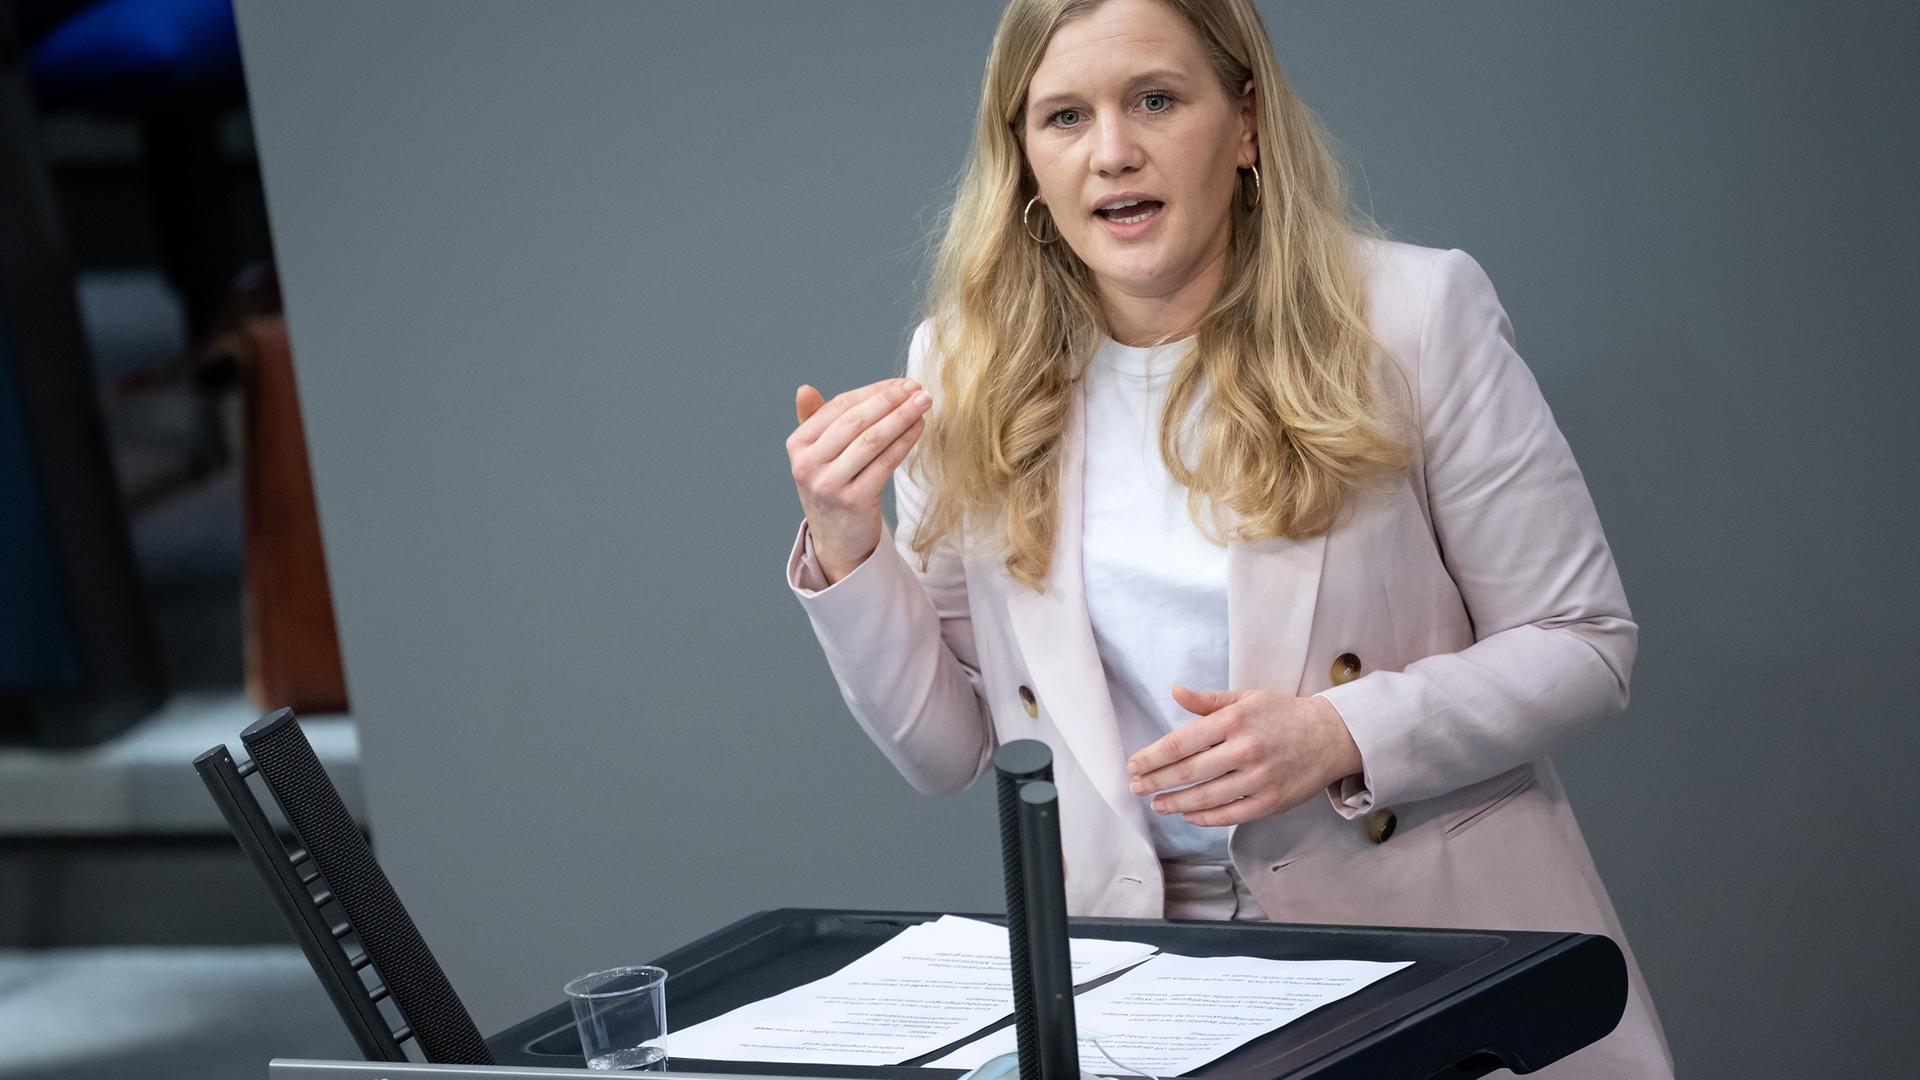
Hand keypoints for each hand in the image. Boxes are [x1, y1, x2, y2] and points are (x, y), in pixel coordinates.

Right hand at [787, 378, 932, 583]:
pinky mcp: (854, 501)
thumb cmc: (831, 487)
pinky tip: (918, 428)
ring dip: (902, 417)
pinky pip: (885, 463)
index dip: (872, 392)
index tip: (900, 383)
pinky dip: (904, 442)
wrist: (836, 540)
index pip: (839, 407)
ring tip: (923, 403)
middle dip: (890, 400)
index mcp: (797, 445)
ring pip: (872, 440)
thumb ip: (812, 421)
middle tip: (918, 388)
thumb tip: (804, 389)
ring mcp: (829, 484)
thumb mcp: (816, 456)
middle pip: (855, 422)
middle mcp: (808, 464)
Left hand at [1125, 686, 1363, 826]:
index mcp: (1235, 720)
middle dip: (1155, 782)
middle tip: (1136, 787)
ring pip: (1205, 797)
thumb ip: (1208, 701)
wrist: (1330, 736)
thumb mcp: (1246, 698)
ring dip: (1175, 803)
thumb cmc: (1282, 714)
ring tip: (1156, 804)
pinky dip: (1204, 818)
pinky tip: (1187, 815)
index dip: (1152, 757)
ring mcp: (1258, 779)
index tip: (1133, 765)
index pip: (1181, 742)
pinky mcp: (1270, 802)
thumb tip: (1175, 692)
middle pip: (1188, 772)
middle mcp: (1245, 750)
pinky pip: (1229, 815)